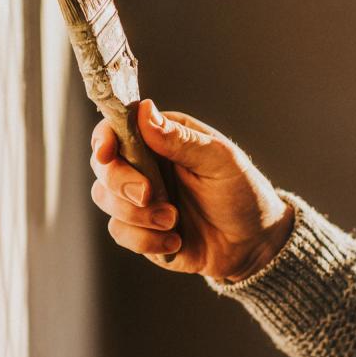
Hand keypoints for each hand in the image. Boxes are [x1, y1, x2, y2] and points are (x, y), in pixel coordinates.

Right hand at [90, 99, 293, 280]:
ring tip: (174, 221)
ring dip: (138, 215)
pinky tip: (176, 240)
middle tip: (150, 195)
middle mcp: (143, 165)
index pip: (117, 128)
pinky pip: (120, 232)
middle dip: (120, 182)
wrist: (253, 244)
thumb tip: (145, 111)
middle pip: (102, 165)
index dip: (104, 138)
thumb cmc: (242, 192)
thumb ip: (180, 139)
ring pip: (104, 199)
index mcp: (160, 138)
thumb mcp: (219, 160)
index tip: (106, 153)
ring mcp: (138, 198)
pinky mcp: (138, 229)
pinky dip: (146, 240)